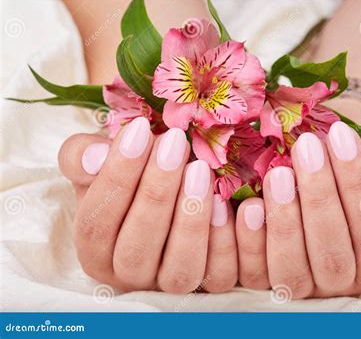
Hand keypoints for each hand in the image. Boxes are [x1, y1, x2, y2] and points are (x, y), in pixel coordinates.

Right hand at [58, 117, 237, 292]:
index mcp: (94, 250)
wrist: (165, 187)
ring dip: (190, 220)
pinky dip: (223, 241)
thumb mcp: (99, 161)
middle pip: (136, 250)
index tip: (139, 130)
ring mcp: (168, 284)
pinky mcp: (206, 284)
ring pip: (179, 270)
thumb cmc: (130, 174)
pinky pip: (216, 275)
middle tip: (175, 143)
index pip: (96, 223)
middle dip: (156, 192)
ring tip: (200, 170)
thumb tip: (94, 158)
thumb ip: (81, 156)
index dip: (117, 176)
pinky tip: (225, 202)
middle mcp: (128, 275)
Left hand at [234, 121, 360, 297]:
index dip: (357, 184)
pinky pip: (254, 274)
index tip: (340, 135)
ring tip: (277, 174)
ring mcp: (301, 287)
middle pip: (332, 255)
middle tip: (306, 148)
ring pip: (292, 271)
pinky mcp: (265, 284)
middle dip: (319, 198)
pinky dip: (246, 241)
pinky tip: (245, 205)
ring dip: (284, 223)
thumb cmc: (348, 173)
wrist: (321, 174)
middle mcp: (340, 281)